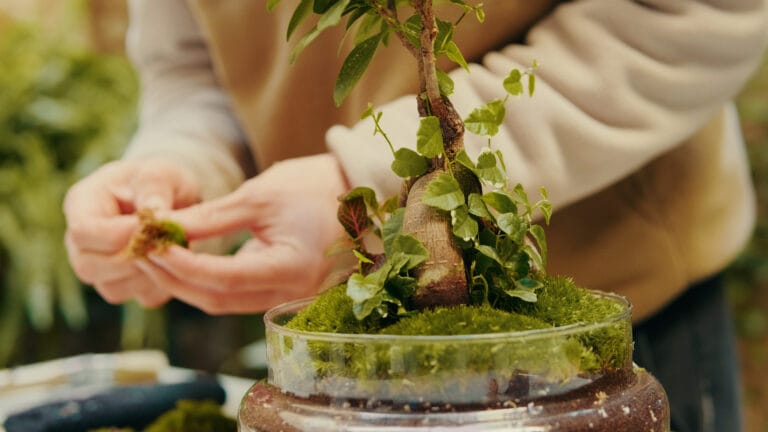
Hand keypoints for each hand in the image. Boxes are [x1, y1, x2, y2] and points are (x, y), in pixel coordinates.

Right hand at [63, 158, 199, 306]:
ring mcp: (99, 268)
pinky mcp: (125, 285)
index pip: (83, 231)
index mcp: (81, 204)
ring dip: (150, 272)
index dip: (118, 235)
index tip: (153, 226)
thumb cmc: (161, 180)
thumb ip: (155, 189)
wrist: (174, 197)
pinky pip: (141, 297)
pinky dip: (164, 283)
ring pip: (115, 288)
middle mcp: (81, 242)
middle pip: (89, 267)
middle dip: (134, 258)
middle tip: (167, 241)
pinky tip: (176, 261)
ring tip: (175, 246)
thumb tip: (156, 213)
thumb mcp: (160, 173)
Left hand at [135, 154, 349, 313]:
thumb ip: (211, 218)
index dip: (180, 264)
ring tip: (156, 255)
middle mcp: (290, 294)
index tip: (150, 243)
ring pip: (223, 302)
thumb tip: (163, 227)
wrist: (360, 193)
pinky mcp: (283, 291)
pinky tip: (185, 261)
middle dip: (174, 278)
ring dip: (186, 283)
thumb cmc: (316, 187)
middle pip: (216, 300)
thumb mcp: (260, 195)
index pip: (221, 279)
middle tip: (141, 251)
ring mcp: (289, 297)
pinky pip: (237, 295)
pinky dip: (206, 281)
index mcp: (289, 269)